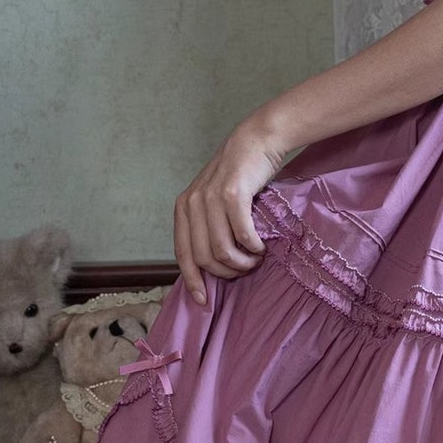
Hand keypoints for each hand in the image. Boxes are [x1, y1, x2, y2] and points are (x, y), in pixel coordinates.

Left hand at [174, 116, 286, 298]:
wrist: (256, 141)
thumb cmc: (239, 175)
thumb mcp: (212, 199)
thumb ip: (206, 225)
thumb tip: (210, 265)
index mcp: (183, 207)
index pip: (182, 254)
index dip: (193, 281)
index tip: (204, 302)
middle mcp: (192, 203)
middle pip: (204, 257)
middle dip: (226, 273)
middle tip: (245, 270)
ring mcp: (211, 198)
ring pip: (222, 249)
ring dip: (242, 262)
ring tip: (255, 259)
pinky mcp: (233, 194)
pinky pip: (242, 235)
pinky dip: (253, 247)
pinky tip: (261, 247)